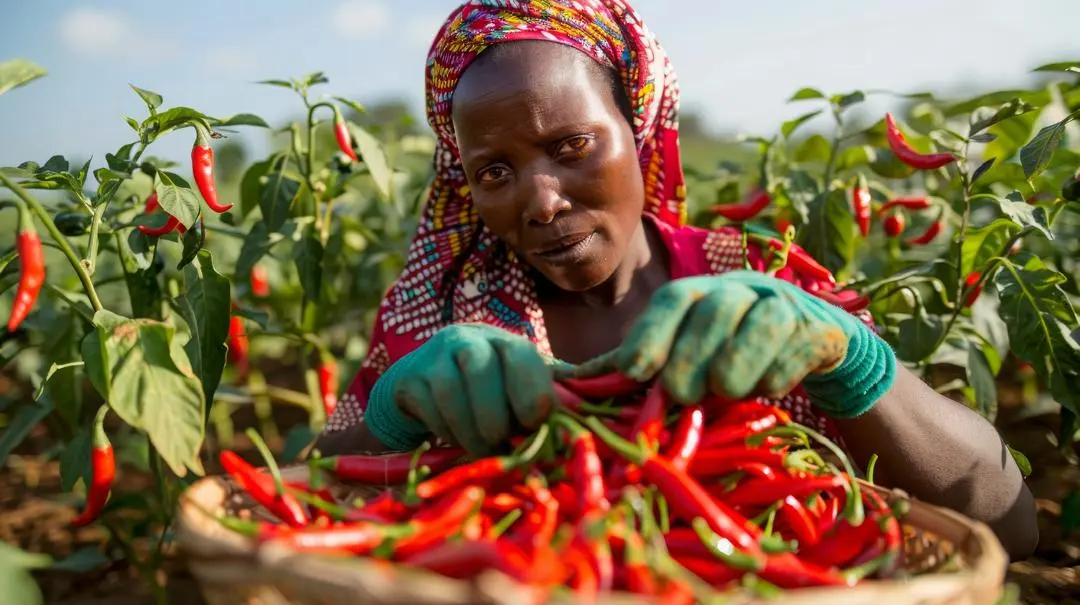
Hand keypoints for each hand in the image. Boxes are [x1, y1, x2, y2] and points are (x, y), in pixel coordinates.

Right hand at [365, 323, 556, 454]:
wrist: (425, 389)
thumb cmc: (486, 394)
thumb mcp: (520, 390)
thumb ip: (551, 396)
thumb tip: (590, 412)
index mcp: (505, 341)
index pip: (521, 356)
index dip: (530, 392)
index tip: (534, 423)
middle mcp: (469, 339)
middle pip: (483, 372)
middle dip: (496, 419)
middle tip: (504, 444)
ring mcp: (434, 356)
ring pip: (453, 394)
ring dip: (471, 432)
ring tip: (483, 448)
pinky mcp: (409, 378)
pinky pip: (430, 409)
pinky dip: (447, 432)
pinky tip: (457, 438)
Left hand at [615, 270, 857, 405]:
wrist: (809, 347)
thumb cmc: (728, 354)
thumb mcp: (681, 357)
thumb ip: (634, 366)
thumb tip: (565, 385)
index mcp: (699, 294)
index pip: (672, 301)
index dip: (652, 332)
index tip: (635, 371)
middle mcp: (739, 290)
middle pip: (715, 310)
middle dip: (695, 353)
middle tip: (682, 394)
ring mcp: (782, 305)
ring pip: (763, 320)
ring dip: (740, 359)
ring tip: (725, 390)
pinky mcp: (818, 329)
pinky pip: (801, 344)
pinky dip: (782, 369)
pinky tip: (770, 389)